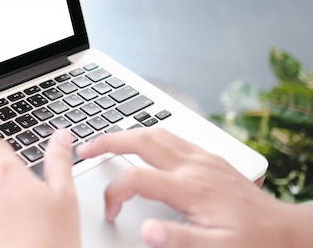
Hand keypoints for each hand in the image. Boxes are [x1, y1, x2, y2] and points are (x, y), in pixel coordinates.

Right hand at [76, 128, 309, 247]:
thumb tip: (144, 230)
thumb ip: (177, 239)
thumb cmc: (252, 240)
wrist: (285, 229)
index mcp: (190, 189)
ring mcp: (202, 158)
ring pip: (156, 133)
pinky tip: (144, 143)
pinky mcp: (210, 157)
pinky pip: (173, 136)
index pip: (136, 179)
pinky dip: (150, 135)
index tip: (109, 211)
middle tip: (86, 148)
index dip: (113, 192)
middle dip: (108, 141)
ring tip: (106, 141)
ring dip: (127, 134)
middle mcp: (193, 166)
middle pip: (141, 140)